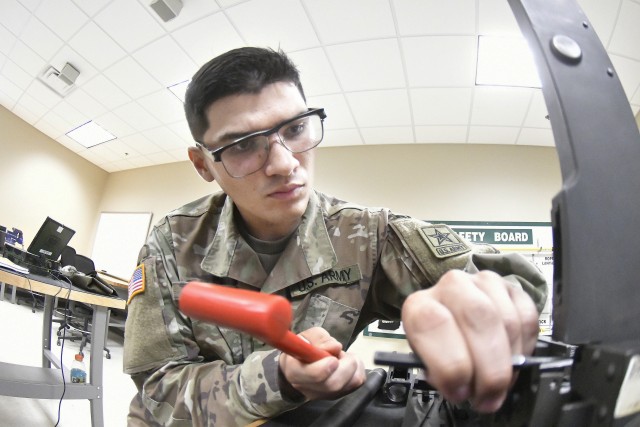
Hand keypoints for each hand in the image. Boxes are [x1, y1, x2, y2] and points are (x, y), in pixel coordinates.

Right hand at [279, 327, 365, 400]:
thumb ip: (320, 338)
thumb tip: (335, 348)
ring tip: (343, 357)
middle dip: (345, 364)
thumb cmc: (304, 348)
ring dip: (352, 366)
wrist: (301, 363)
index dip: (326, 367)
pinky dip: (358, 370)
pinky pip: (357, 384)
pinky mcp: (337, 395)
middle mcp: (307, 387)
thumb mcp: (307, 335)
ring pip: (349, 384)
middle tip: (340, 353)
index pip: (314, 375)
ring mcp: (323, 394)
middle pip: (334, 384)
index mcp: (294, 370)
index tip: (333, 358)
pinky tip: (347, 364)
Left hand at [401, 270, 538, 412]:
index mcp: (420, 305)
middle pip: (477, 317)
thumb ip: (441, 373)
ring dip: (508, 362)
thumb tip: (462, 387)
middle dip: (488, 367)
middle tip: (488, 396)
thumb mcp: (429, 362)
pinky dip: (524, 348)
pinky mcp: (512, 289)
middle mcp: (451, 286)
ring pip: (506, 321)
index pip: (432, 323)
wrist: (455, 321)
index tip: (460, 391)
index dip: (450, 364)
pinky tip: (513, 361)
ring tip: (500, 385)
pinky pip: (527, 319)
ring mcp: (484, 283)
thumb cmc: (441, 347)